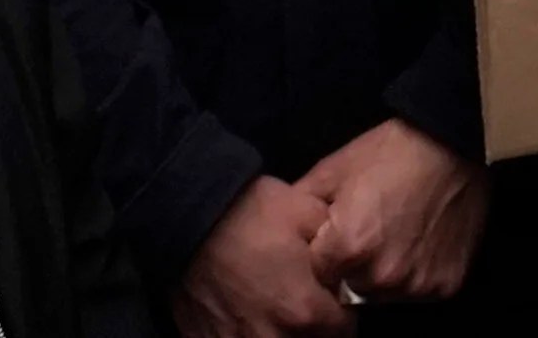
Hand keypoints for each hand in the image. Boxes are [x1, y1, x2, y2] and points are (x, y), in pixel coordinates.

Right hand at [175, 175, 350, 336]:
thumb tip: (351, 267)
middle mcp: (273, 337)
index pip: (343, 330)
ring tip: (273, 308)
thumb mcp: (307, 212)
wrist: (187, 215)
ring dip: (280, 333)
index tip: (331, 296)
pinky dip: (243, 334)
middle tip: (300, 301)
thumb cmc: (249, 212)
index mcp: (304, 311)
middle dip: (311, 327)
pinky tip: (244, 315)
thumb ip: (338, 245)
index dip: (340, 311)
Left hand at [298, 120, 485, 298]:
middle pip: (351, 289)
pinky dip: (416, 274)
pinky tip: (419, 242)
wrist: (454, 142)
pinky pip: (417, 291)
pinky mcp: (445, 286)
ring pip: (384, 294)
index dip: (323, 253)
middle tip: (367, 232)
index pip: (318, 275)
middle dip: (351, 269)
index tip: (335, 235)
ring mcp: (416, 285)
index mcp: (347, 248)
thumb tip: (277, 228)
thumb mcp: (333, 169)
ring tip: (394, 236)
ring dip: (383, 275)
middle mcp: (381, 276)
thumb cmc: (389, 152)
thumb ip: (301, 206)